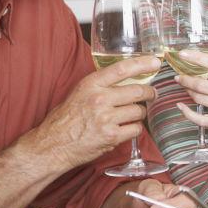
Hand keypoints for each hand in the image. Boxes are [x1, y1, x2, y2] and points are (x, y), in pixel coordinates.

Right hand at [26, 55, 160, 172]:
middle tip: (152, 94)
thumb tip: (126, 79)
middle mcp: (100, 99)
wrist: (53, 145)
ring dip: (139, 114)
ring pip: (139, 111)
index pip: (122, 69)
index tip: (155, 62)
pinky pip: (136, 129)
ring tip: (131, 115)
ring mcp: (106, 118)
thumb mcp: (79, 93)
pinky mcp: (111, 136)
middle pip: (138, 91)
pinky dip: (134, 129)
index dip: (142, 64)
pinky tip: (126, 129)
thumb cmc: (65, 119)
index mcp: (91, 85)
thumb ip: (100, 86)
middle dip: (149, 93)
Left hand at [175, 50, 207, 131]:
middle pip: (204, 85)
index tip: (184, 54)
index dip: (198, 58)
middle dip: (187, 80)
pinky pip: (203, 120)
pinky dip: (189, 114)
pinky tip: (182, 107)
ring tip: (185, 86)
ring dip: (189, 92)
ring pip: (202, 100)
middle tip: (179, 76)